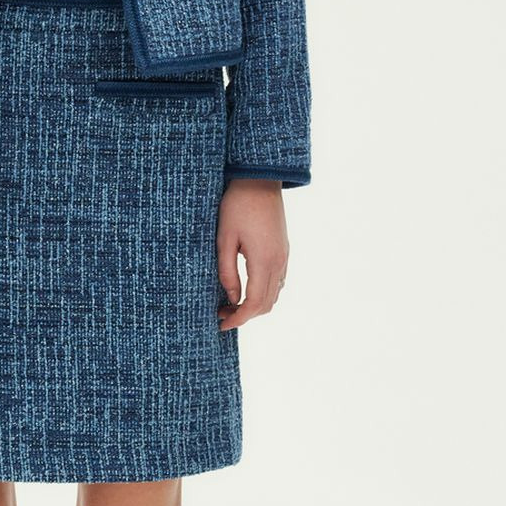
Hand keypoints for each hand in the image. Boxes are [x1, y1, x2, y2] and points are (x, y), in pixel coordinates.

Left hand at [216, 178, 288, 329]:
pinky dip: (263, 292)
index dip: (238, 319)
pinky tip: (245, 288)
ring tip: (230, 303)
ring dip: (254, 305)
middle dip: (244, 315)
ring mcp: (284, 256)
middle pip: (267, 304)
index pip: (254, 304)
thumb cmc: (237, 206)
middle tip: (221, 314)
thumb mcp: (224, 239)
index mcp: (264, 261)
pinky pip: (278, 281)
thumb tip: (231, 298)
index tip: (220, 324)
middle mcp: (279, 262)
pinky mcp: (283, 249)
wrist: (260, 180)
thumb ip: (227, 271)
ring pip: (274, 294)